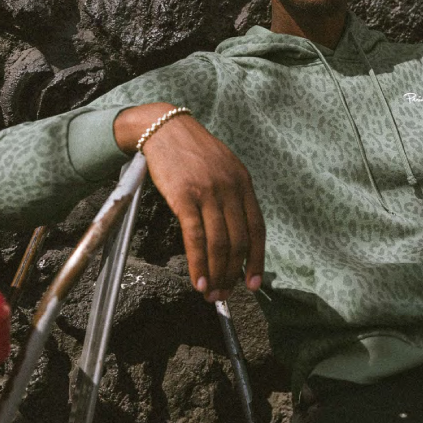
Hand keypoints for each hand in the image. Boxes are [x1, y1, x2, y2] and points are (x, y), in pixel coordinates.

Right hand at [114, 103, 265, 302]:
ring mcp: (208, 193)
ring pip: (219, 244)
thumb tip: (235, 232)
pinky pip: (196, 238)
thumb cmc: (192, 151)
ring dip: (216, 275)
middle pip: (238, 242)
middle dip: (233, 274)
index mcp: (243, 182)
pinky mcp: (184, 197)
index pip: (257, 229)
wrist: (165, 128)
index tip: (253, 282)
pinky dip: (198, 264)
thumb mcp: (223, 166)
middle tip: (226, 294)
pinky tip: (198, 281)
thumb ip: (232, 194)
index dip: (257, 259)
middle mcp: (230, 188)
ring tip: (211, 294)